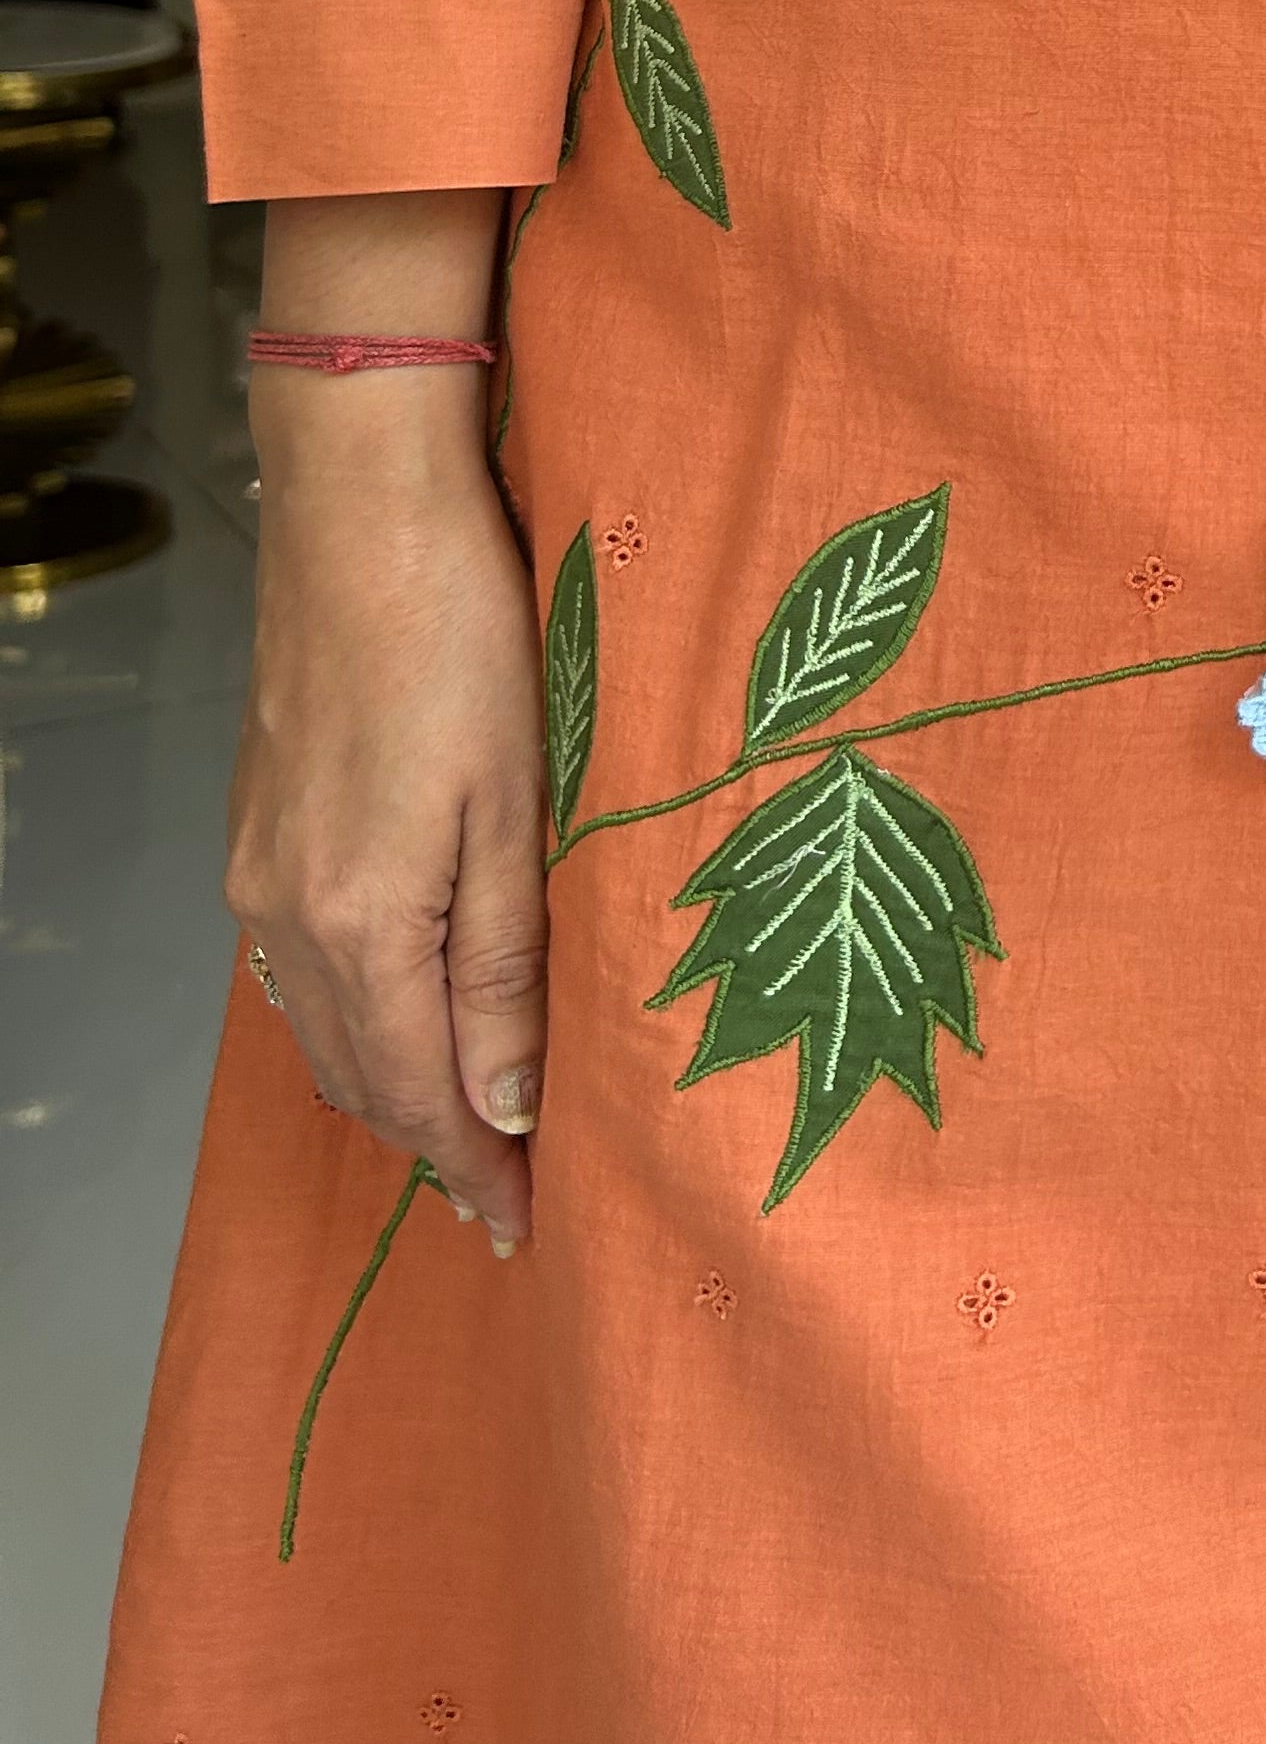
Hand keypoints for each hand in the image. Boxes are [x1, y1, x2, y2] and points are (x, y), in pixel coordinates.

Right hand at [226, 370, 547, 1247]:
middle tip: (507, 1201)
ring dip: (390, 1088)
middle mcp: (289, 915)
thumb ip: (505, 962)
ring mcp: (261, 872)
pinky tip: (393, 1021)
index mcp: (363, 920)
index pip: (421, 1093)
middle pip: (362, 1077)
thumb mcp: (517, 806)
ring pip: (321, 1029)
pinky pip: (297, 971)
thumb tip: (506, 1103)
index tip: (528, 1229)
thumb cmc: (465, 639)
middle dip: (436, 1145)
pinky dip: (349, 1021)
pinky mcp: (260, 829)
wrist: (361, 514)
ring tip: (464, 1132)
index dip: (476, 1169)